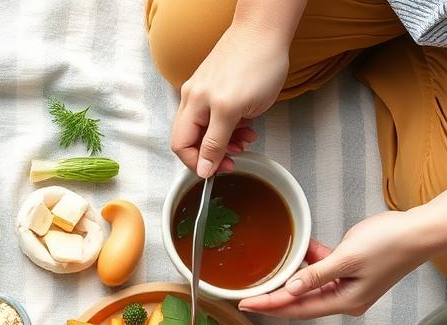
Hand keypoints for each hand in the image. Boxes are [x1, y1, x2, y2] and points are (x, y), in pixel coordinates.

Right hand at [171, 22, 288, 176]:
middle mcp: (193, 98)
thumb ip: (217, 142)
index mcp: (196, 105)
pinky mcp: (210, 85)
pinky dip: (225, 125)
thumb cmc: (257, 64)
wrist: (264, 31)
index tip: (218, 171)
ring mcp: (200, 90)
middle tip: (234, 159)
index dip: (198, 164)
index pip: (182, 146)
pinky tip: (244, 124)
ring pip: (203, 128)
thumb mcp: (237, 111)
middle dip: (211, 154)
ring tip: (246, 139)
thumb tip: (203, 168)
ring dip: (223, 140)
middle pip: (189, 139)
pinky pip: (211, 114)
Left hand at [238, 211, 432, 317]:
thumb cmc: (390, 244)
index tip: (246, 305)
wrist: (421, 231)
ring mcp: (351, 286)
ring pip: (311, 286)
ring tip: (266, 275)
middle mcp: (346, 299)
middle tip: (247, 296)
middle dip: (274, 299)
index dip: (270, 306)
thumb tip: (289, 290)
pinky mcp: (354, 272)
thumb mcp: (346, 258)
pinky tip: (299, 252)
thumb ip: (315, 275)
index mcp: (345, 302)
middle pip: (301, 302)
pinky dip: (311, 264)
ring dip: (292, 279)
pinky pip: (325, 271)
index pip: (298, 309)